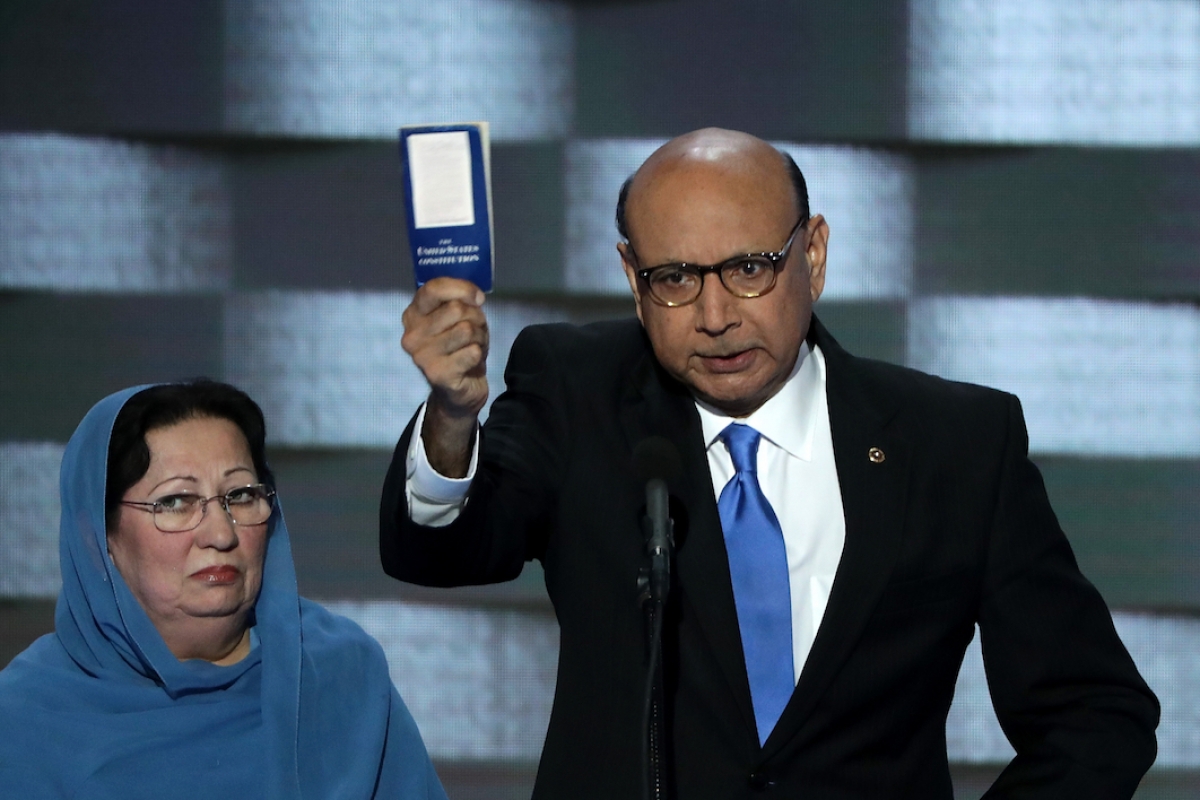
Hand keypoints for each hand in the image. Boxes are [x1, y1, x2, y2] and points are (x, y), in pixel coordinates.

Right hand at [401, 278, 488, 475]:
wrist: (459, 391)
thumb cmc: (459, 348)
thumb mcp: (458, 318)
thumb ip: (459, 300)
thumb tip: (475, 297)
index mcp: (413, 315)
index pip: (434, 289)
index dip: (462, 288)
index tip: (478, 298)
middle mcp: (411, 335)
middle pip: (456, 309)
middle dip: (475, 318)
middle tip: (474, 332)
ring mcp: (421, 356)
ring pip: (466, 329)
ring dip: (479, 337)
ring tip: (473, 347)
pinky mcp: (437, 374)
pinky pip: (472, 352)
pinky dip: (479, 354)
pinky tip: (471, 362)